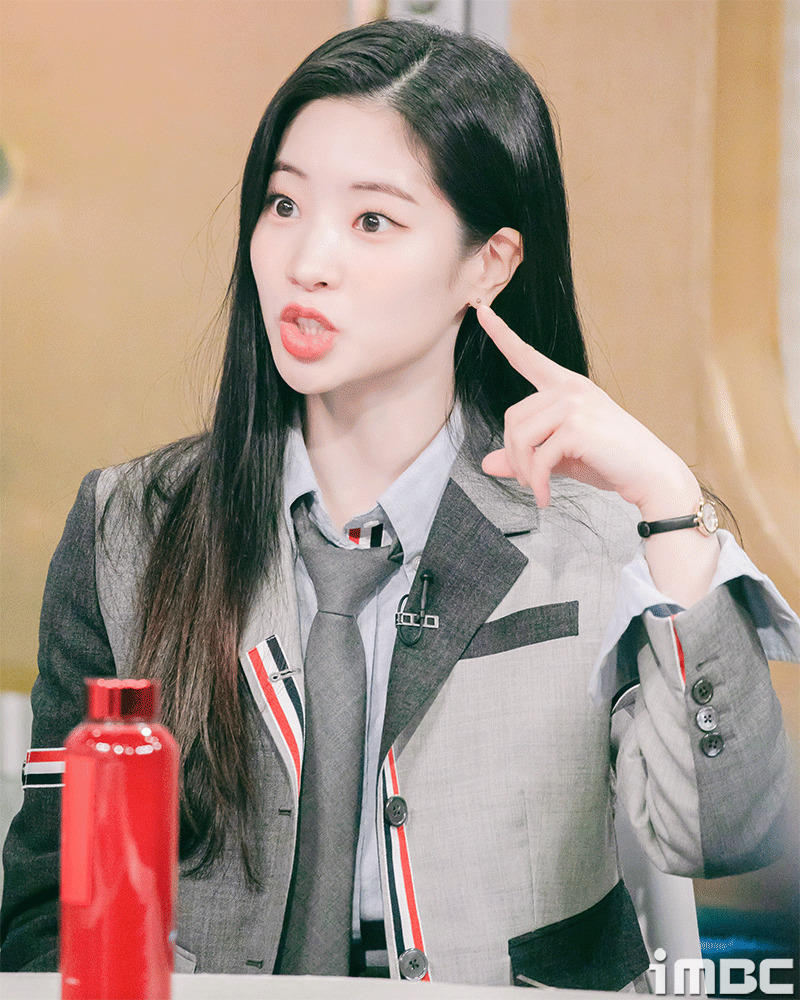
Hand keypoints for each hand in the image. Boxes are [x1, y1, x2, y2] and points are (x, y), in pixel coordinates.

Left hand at [477, 303, 699, 516]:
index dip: (502, 335)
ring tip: (535, 487)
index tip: (481, 311)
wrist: (651, 475)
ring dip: (523, 469)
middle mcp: (570, 389)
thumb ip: (524, 455)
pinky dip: (536, 482)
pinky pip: (538, 457)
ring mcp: (574, 404)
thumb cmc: (610, 461)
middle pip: (513, 417)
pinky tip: (544, 497)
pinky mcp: (577, 427)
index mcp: (567, 386)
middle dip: (514, 454)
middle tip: (527, 479)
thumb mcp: (560, 456)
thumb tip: (486, 464)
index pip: (527, 357)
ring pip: (520, 436)